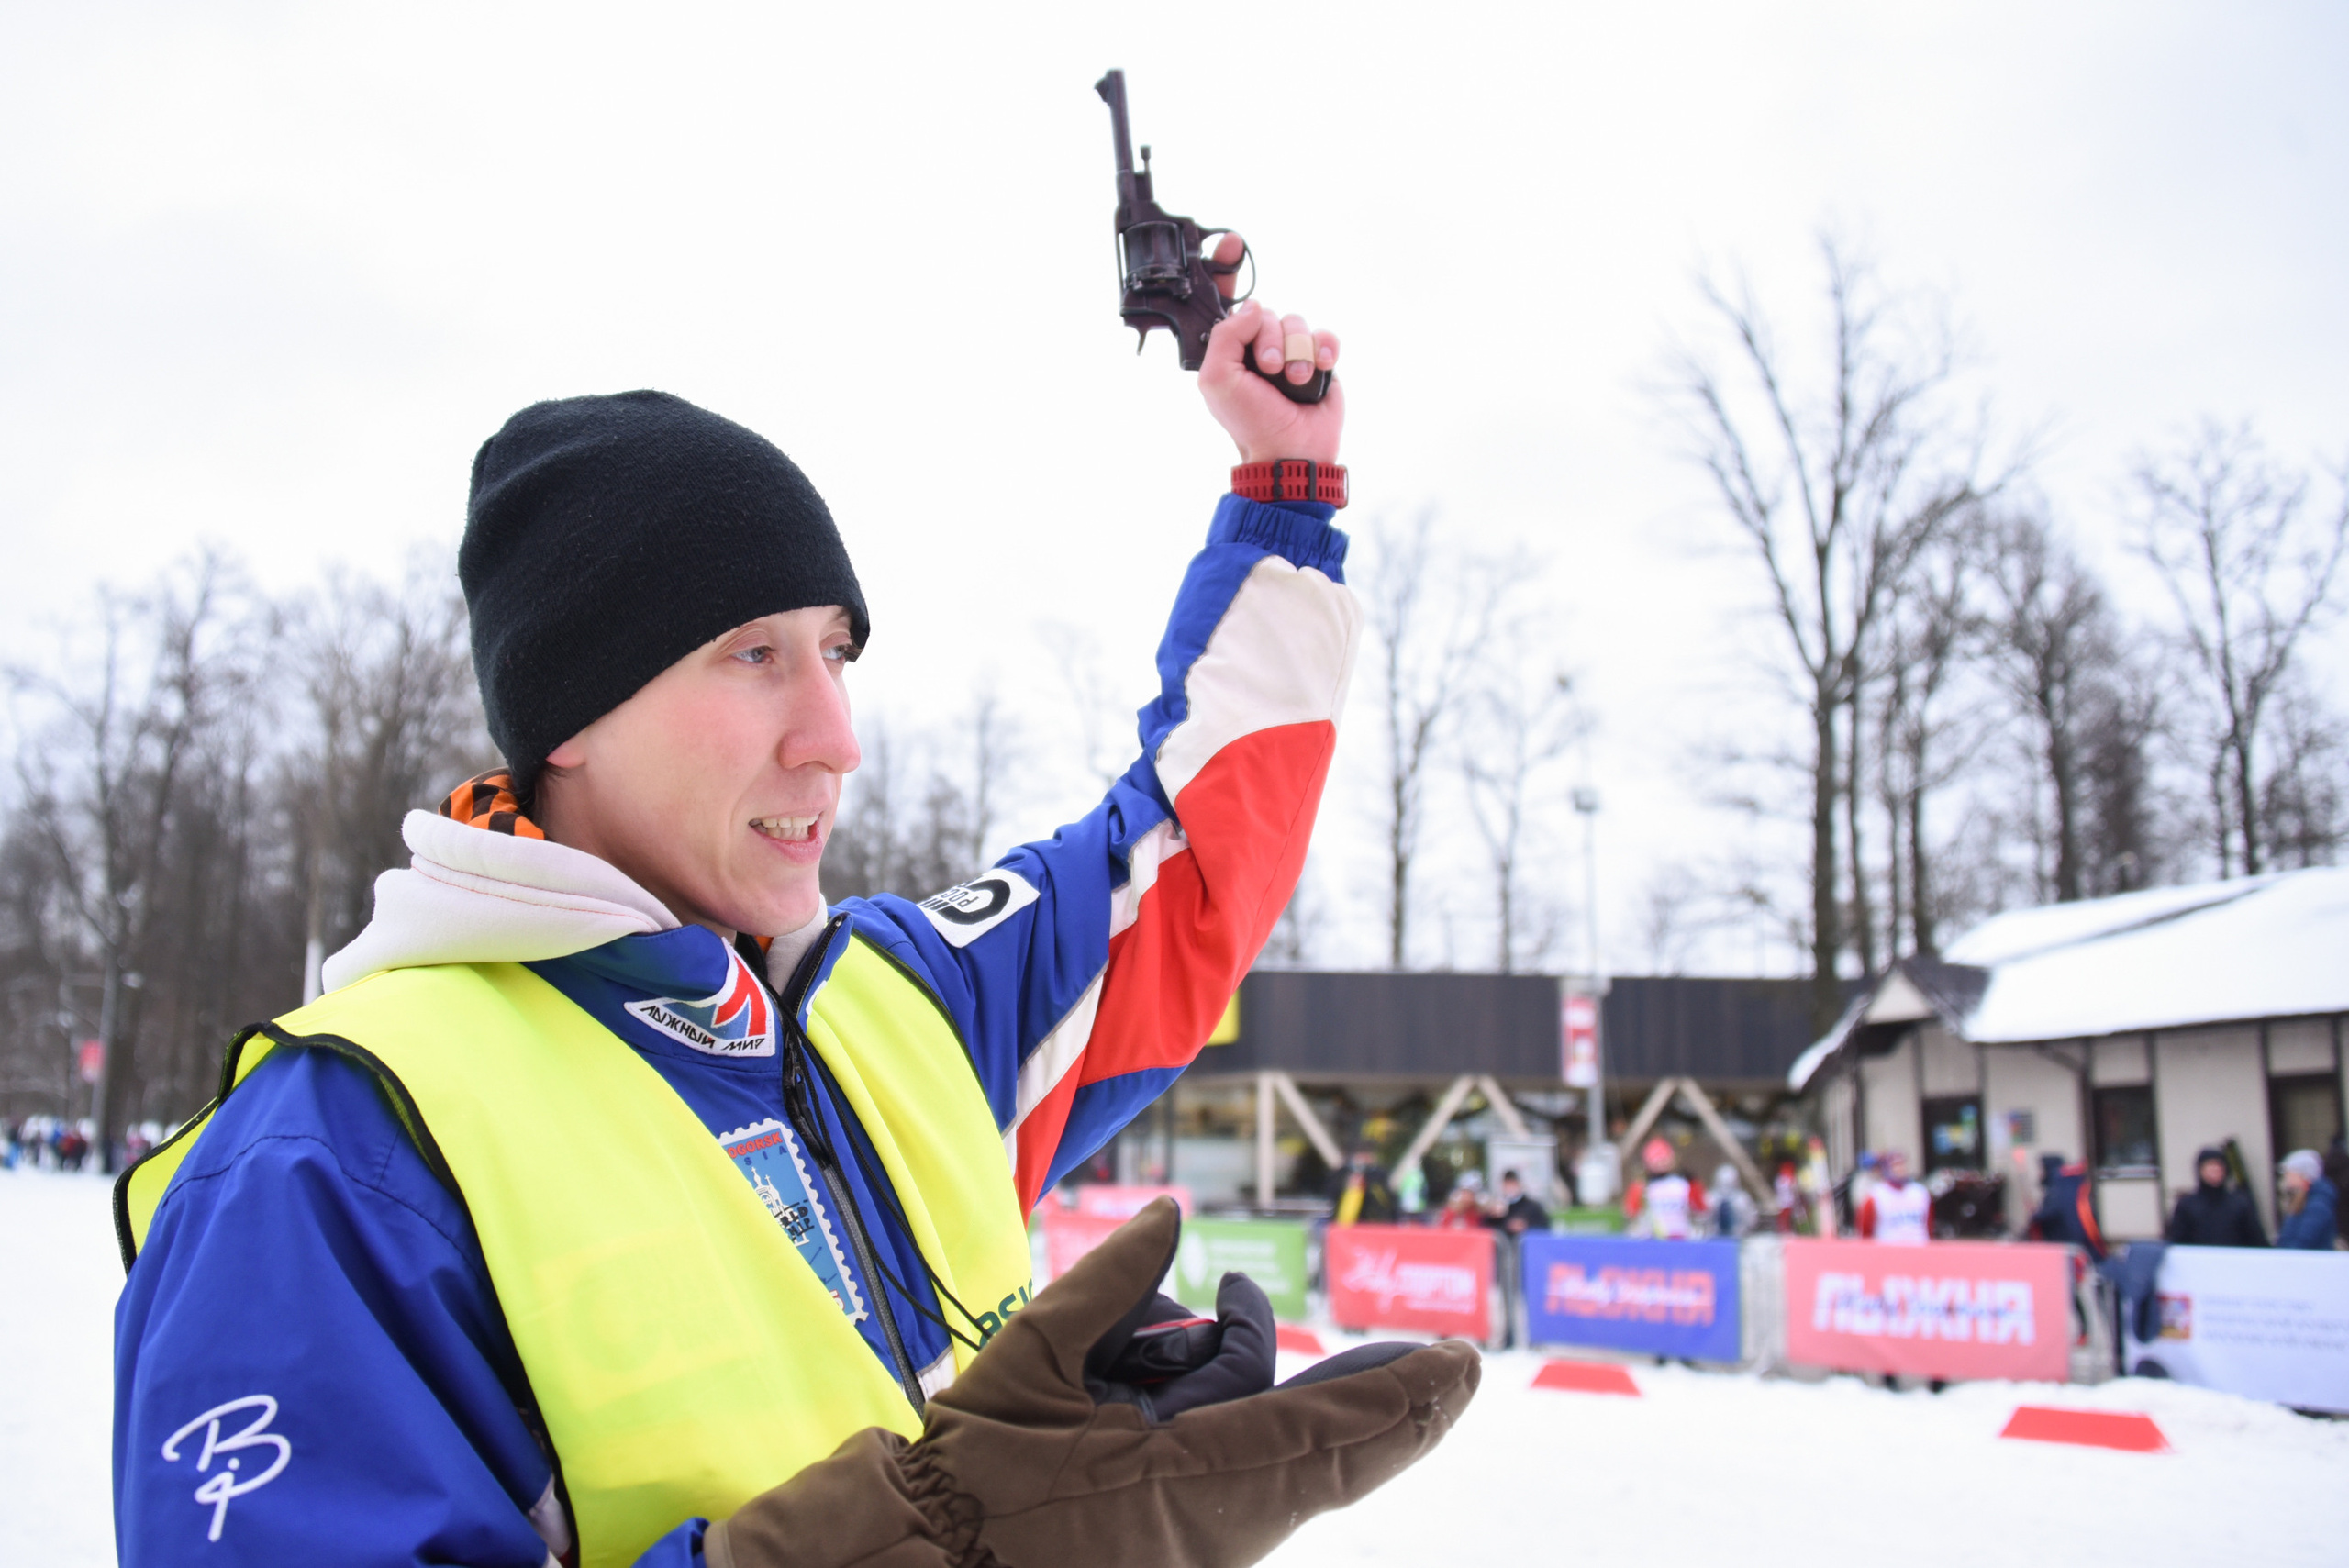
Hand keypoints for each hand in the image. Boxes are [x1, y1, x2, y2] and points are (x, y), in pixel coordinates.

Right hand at [706, 1200, 1476, 1567]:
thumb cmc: (958, 1476)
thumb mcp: (1030, 1362)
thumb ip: (1108, 1285)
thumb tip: (1167, 1217)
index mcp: (1185, 1481)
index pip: (1330, 1439)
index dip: (1406, 1402)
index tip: (1461, 1365)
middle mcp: (1209, 1534)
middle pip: (1315, 1458)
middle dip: (1366, 1405)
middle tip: (1440, 1367)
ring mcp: (1192, 1560)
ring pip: (1267, 1475)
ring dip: (1254, 1416)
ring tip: (1193, 1350)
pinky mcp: (1170, 1565)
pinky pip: (1228, 1501)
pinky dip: (1229, 1452)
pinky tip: (1171, 1413)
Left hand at [1198, 234, 1343, 465]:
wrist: (1291, 450)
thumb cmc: (1250, 421)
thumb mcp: (1217, 380)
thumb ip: (1225, 336)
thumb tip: (1255, 308)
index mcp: (1229, 347)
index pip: (1226, 299)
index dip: (1226, 267)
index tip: (1231, 241)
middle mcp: (1258, 344)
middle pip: (1267, 310)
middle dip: (1269, 340)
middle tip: (1269, 370)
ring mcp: (1291, 351)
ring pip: (1296, 322)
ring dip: (1295, 352)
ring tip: (1293, 381)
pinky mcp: (1319, 360)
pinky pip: (1325, 335)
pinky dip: (1323, 350)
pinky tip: (1318, 371)